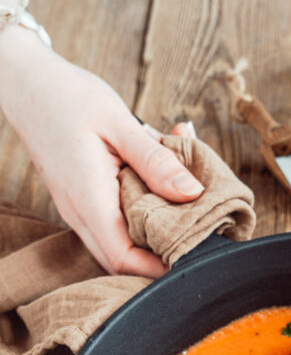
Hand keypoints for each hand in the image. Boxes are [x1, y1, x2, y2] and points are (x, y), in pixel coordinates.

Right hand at [0, 31, 203, 276]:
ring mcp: (80, 211)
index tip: (193, 258)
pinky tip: (163, 183)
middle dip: (161, 257)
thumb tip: (193, 193)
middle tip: (199, 238)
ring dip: (155, 233)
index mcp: (89, 199)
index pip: (124, 259)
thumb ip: (156, 160)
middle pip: (124, 262)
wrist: (27, 85)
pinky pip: (116, 222)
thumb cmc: (67, 97)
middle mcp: (81, 214)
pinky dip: (144, 212)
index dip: (159, 269)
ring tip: (187, 206)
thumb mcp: (119, 123)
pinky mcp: (84, 202)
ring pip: (121, 243)